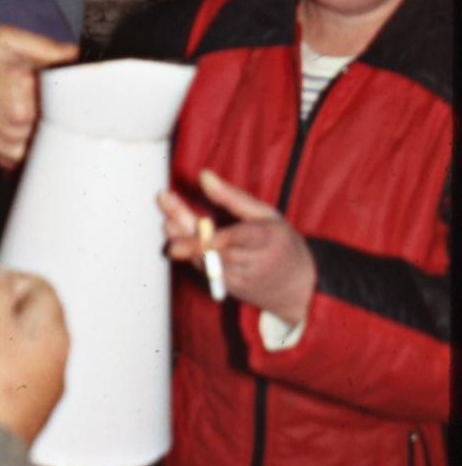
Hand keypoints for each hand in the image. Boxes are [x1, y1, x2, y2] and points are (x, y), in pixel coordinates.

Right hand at [0, 26, 76, 164]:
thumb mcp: (3, 38)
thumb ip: (43, 47)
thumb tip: (74, 54)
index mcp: (27, 92)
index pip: (72, 94)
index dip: (75, 84)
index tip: (73, 78)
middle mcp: (21, 122)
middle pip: (63, 120)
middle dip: (64, 107)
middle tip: (57, 93)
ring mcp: (10, 140)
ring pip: (47, 141)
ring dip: (50, 127)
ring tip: (42, 109)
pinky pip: (27, 157)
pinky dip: (33, 147)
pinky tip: (30, 130)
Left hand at [159, 168, 316, 325]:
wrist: (299, 288)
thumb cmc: (282, 243)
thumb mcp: (266, 214)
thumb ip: (232, 197)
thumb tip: (203, 175)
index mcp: (267, 239)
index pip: (234, 239)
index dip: (209, 236)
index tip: (188, 225)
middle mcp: (253, 263)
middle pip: (212, 249)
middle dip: (186, 233)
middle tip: (167, 218)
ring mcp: (241, 280)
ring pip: (205, 262)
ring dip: (184, 243)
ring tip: (168, 223)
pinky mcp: (231, 289)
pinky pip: (206, 271)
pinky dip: (192, 255)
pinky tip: (179, 241)